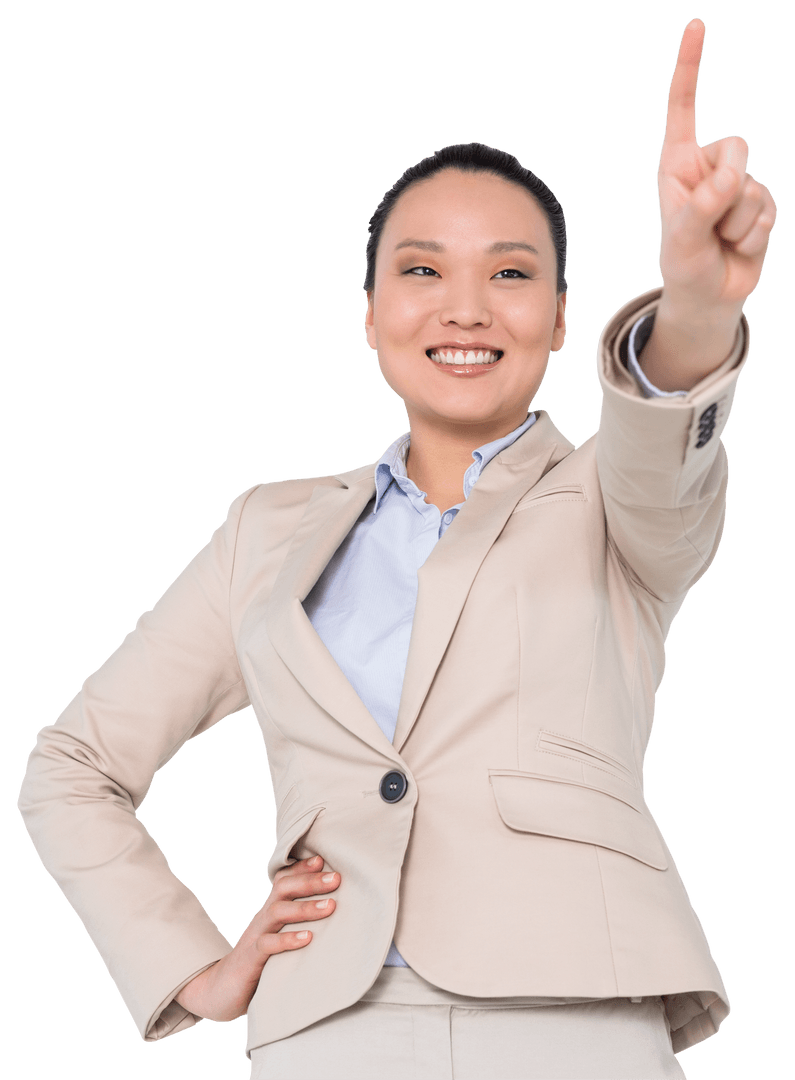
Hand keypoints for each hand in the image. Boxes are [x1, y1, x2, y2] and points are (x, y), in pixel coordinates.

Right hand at [174, 855, 338, 1022]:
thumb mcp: (278, 937)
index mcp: (270, 911)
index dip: (302, 868)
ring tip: (330, 906)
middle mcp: (263, 918)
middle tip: (336, 878)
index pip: (284, 881)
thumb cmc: (259, 962)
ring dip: (305, 908)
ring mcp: (255, 936)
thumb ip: (297, 924)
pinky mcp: (250, 959)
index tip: (323, 860)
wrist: (221, 990)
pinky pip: (267, 944)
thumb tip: (332, 912)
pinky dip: (287, 940)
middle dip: (310, 881)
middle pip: (283, 889)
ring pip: (277, 912)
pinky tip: (308, 938)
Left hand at [656, 17, 776, 317]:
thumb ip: (703, 205)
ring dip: (735, 225)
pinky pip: (766, 214)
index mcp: (679, 164)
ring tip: (718, 242)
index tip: (696, 25)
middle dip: (726, 189)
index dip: (691, 68)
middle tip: (709, 223)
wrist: (707, 297)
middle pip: (736, 148)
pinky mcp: (761, 206)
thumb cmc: (684, 264)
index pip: (684, 109)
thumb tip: (733, 178)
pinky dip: (750, 238)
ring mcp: (738, 185)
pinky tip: (737, 248)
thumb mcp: (681, 238)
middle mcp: (709, 168)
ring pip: (752, 188)